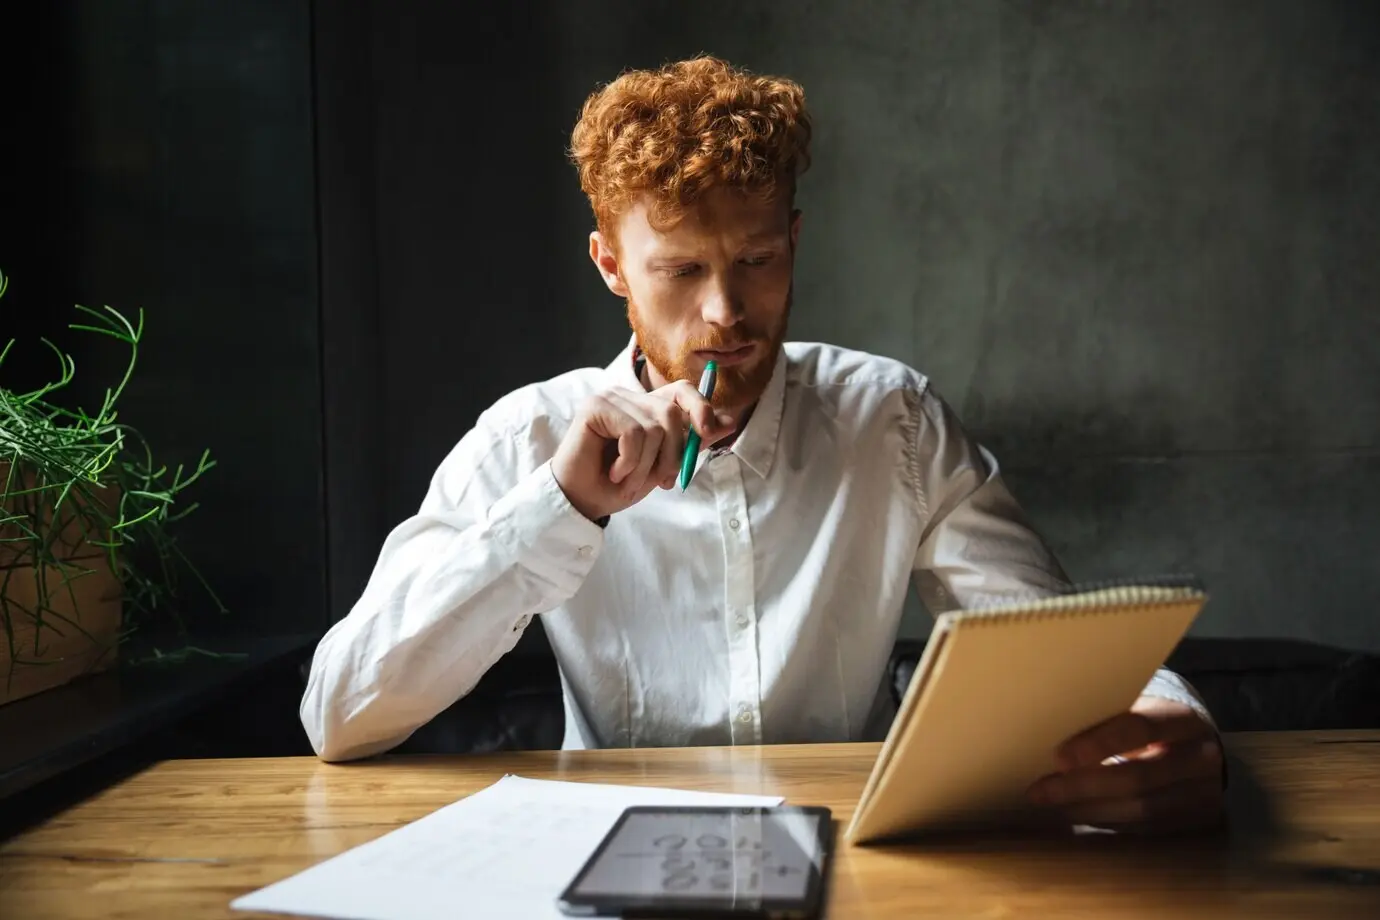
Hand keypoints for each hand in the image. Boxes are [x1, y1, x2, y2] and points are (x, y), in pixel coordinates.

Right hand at [552, 382, 735, 521]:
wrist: (583, 502)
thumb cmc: (618, 485)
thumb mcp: (663, 465)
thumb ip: (691, 442)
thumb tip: (729, 422)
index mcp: (646, 407)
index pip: (683, 390)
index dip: (701, 408)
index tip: (708, 433)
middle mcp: (629, 397)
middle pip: (672, 413)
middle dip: (673, 455)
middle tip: (663, 482)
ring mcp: (611, 399)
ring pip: (654, 428)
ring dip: (647, 466)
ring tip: (629, 480)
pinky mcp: (595, 407)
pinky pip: (633, 434)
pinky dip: (630, 463)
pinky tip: (614, 472)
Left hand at [1026, 695, 1225, 833]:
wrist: (1203, 752)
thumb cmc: (1154, 724)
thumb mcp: (1142, 708)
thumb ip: (1108, 716)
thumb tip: (1050, 727)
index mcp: (1182, 719)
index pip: (1141, 727)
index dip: (1101, 742)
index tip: (1061, 757)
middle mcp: (1200, 758)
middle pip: (1138, 777)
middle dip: (1084, 784)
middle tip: (1042, 789)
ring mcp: (1201, 794)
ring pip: (1141, 808)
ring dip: (1089, 808)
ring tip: (1050, 803)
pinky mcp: (1193, 822)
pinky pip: (1144, 827)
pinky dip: (1105, 821)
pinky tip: (1075, 813)